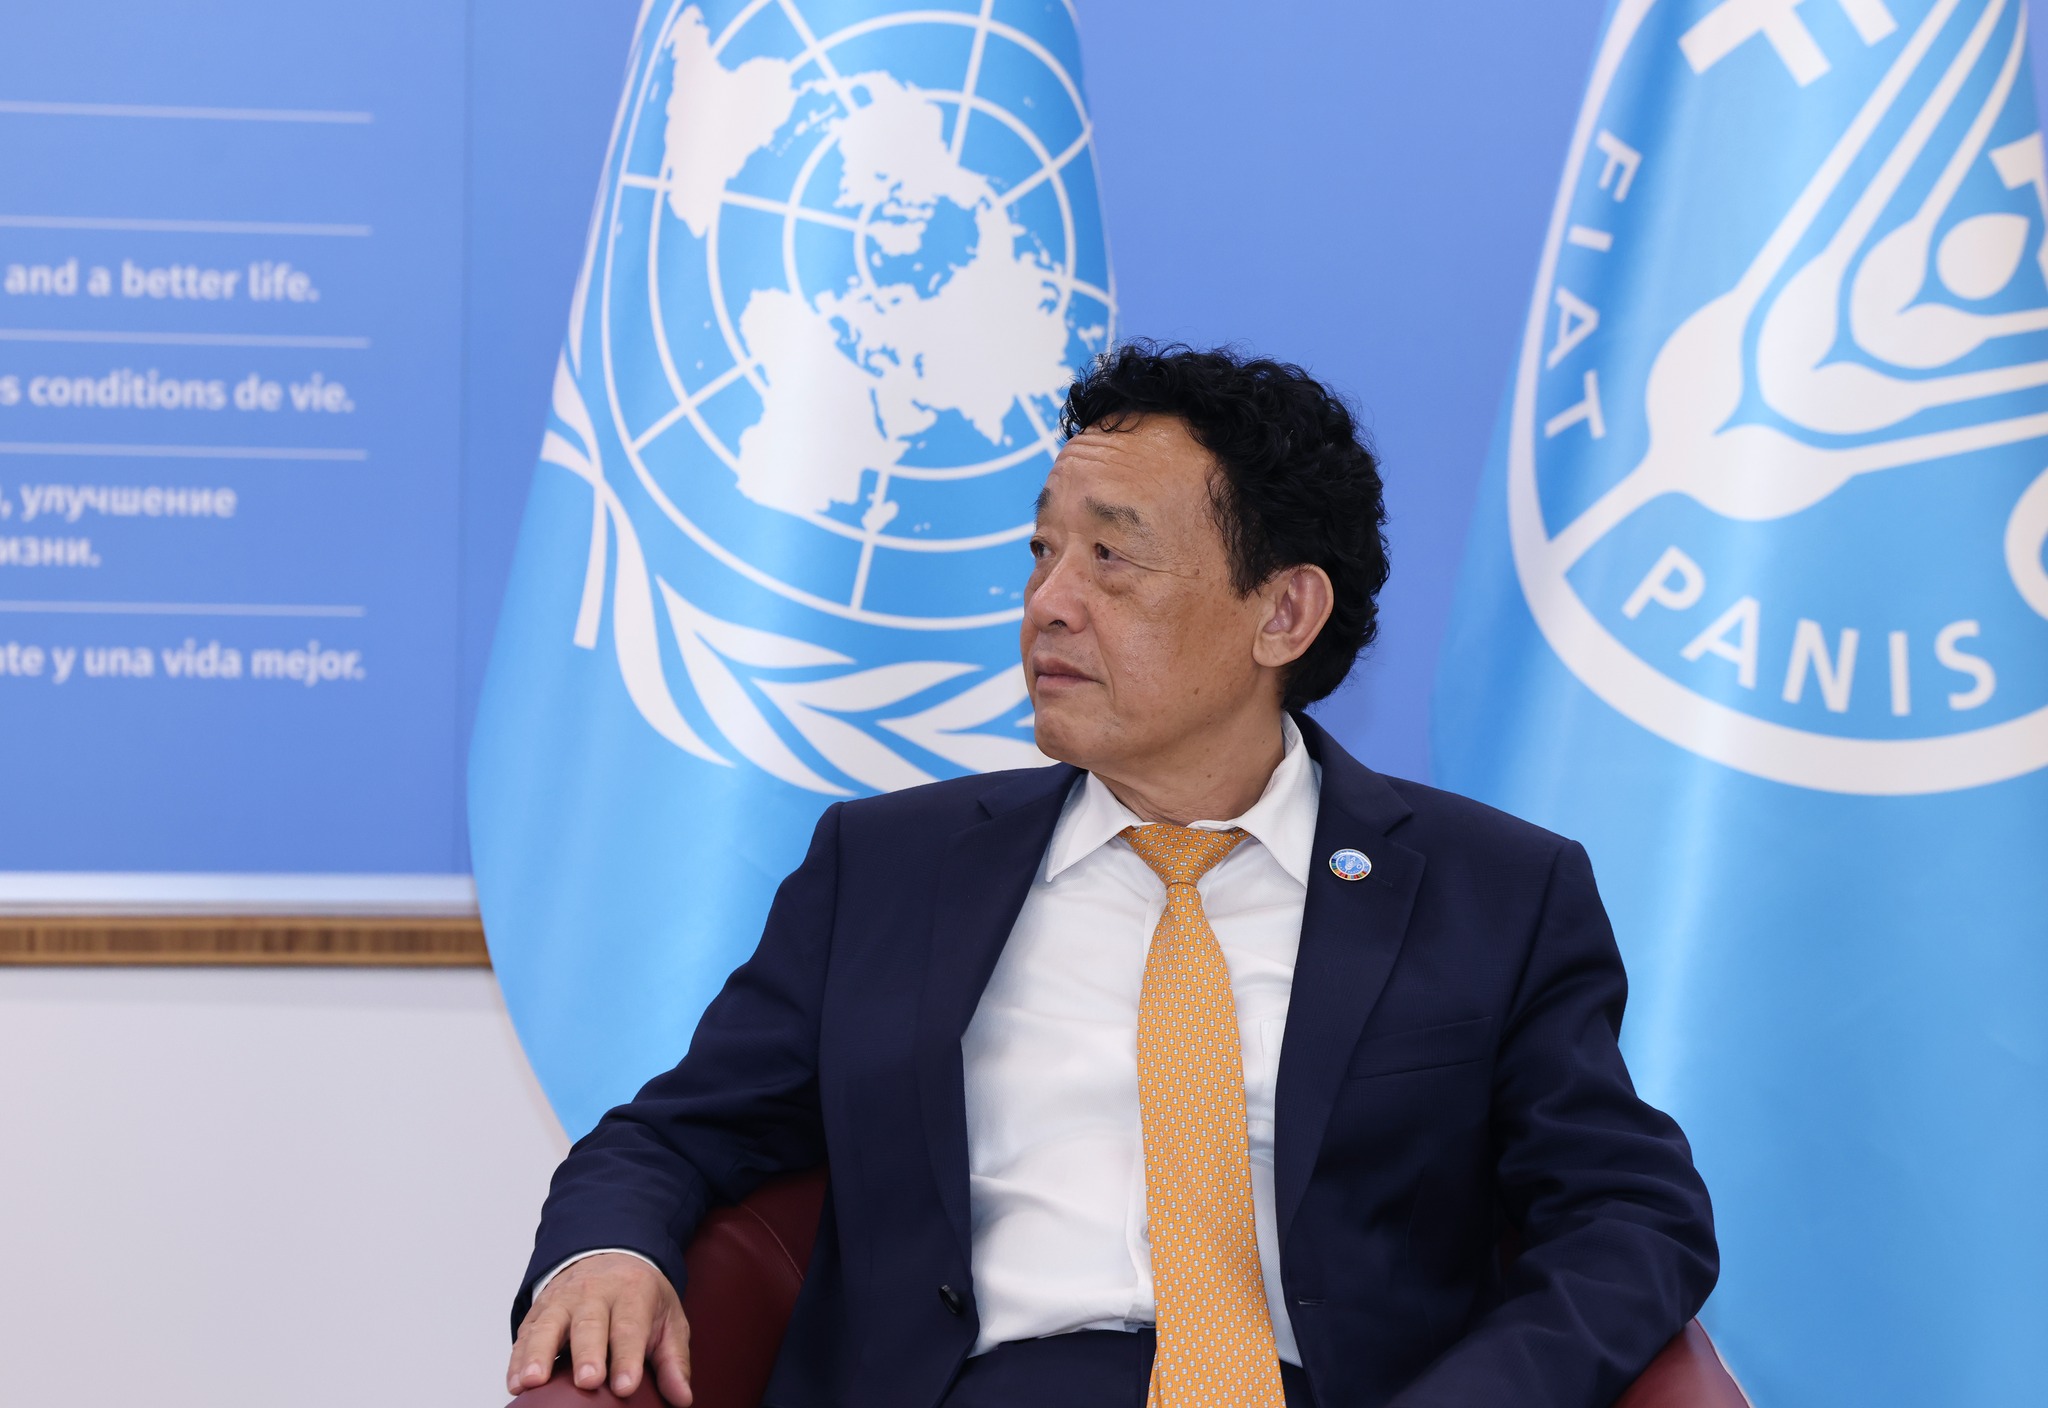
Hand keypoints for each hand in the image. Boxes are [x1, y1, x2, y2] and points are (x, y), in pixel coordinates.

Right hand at [507, 1252, 691, 1403]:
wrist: (610, 1255)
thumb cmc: (640, 1297)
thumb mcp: (668, 1320)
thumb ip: (674, 1361)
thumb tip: (682, 1398)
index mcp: (633, 1292)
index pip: (630, 1327)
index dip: (628, 1357)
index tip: (627, 1386)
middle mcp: (595, 1292)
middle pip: (589, 1324)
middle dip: (587, 1353)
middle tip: (588, 1381)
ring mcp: (562, 1300)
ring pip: (549, 1326)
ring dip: (540, 1354)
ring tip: (534, 1381)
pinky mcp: (538, 1311)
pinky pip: (526, 1334)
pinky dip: (518, 1358)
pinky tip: (515, 1383)